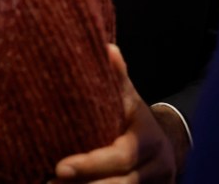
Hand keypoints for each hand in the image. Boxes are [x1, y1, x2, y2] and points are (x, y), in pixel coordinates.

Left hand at [51, 44, 175, 182]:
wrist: (169, 144)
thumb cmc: (136, 118)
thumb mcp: (130, 98)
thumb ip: (118, 78)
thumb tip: (108, 48)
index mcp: (149, 141)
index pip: (121, 157)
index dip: (91, 164)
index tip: (60, 167)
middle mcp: (157, 167)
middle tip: (49, 182)